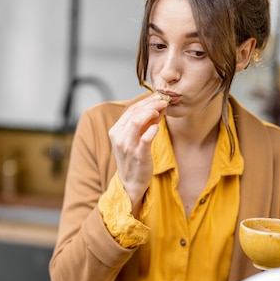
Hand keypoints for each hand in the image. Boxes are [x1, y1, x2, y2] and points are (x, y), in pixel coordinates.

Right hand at [108, 94, 167, 213]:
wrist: (131, 182)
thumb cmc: (134, 159)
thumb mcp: (134, 139)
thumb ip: (144, 123)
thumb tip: (157, 107)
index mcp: (116, 131)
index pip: (130, 110)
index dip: (145, 102)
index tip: (157, 98)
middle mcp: (119, 137)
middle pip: (135, 112)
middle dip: (151, 104)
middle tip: (163, 101)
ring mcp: (128, 146)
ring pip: (138, 120)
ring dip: (152, 112)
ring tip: (162, 110)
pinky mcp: (138, 155)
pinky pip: (146, 137)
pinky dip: (154, 129)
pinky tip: (158, 128)